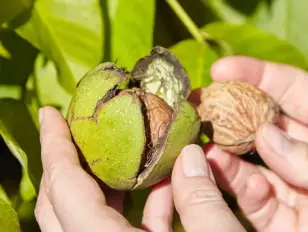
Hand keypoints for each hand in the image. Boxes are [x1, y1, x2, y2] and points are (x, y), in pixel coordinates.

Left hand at [35, 106, 246, 231]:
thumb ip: (202, 204)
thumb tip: (190, 155)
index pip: (64, 191)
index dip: (55, 147)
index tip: (49, 113)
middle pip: (63, 204)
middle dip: (71, 160)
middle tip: (84, 125)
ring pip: (90, 216)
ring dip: (109, 181)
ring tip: (130, 149)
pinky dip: (137, 207)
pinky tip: (164, 187)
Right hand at [198, 56, 307, 230]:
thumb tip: (267, 139)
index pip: (293, 89)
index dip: (257, 74)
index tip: (220, 69)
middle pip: (265, 123)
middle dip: (231, 111)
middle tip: (200, 104)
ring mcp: (297, 186)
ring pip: (253, 161)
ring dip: (225, 150)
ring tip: (201, 140)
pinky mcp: (286, 219)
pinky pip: (255, 198)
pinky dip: (234, 184)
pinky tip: (215, 171)